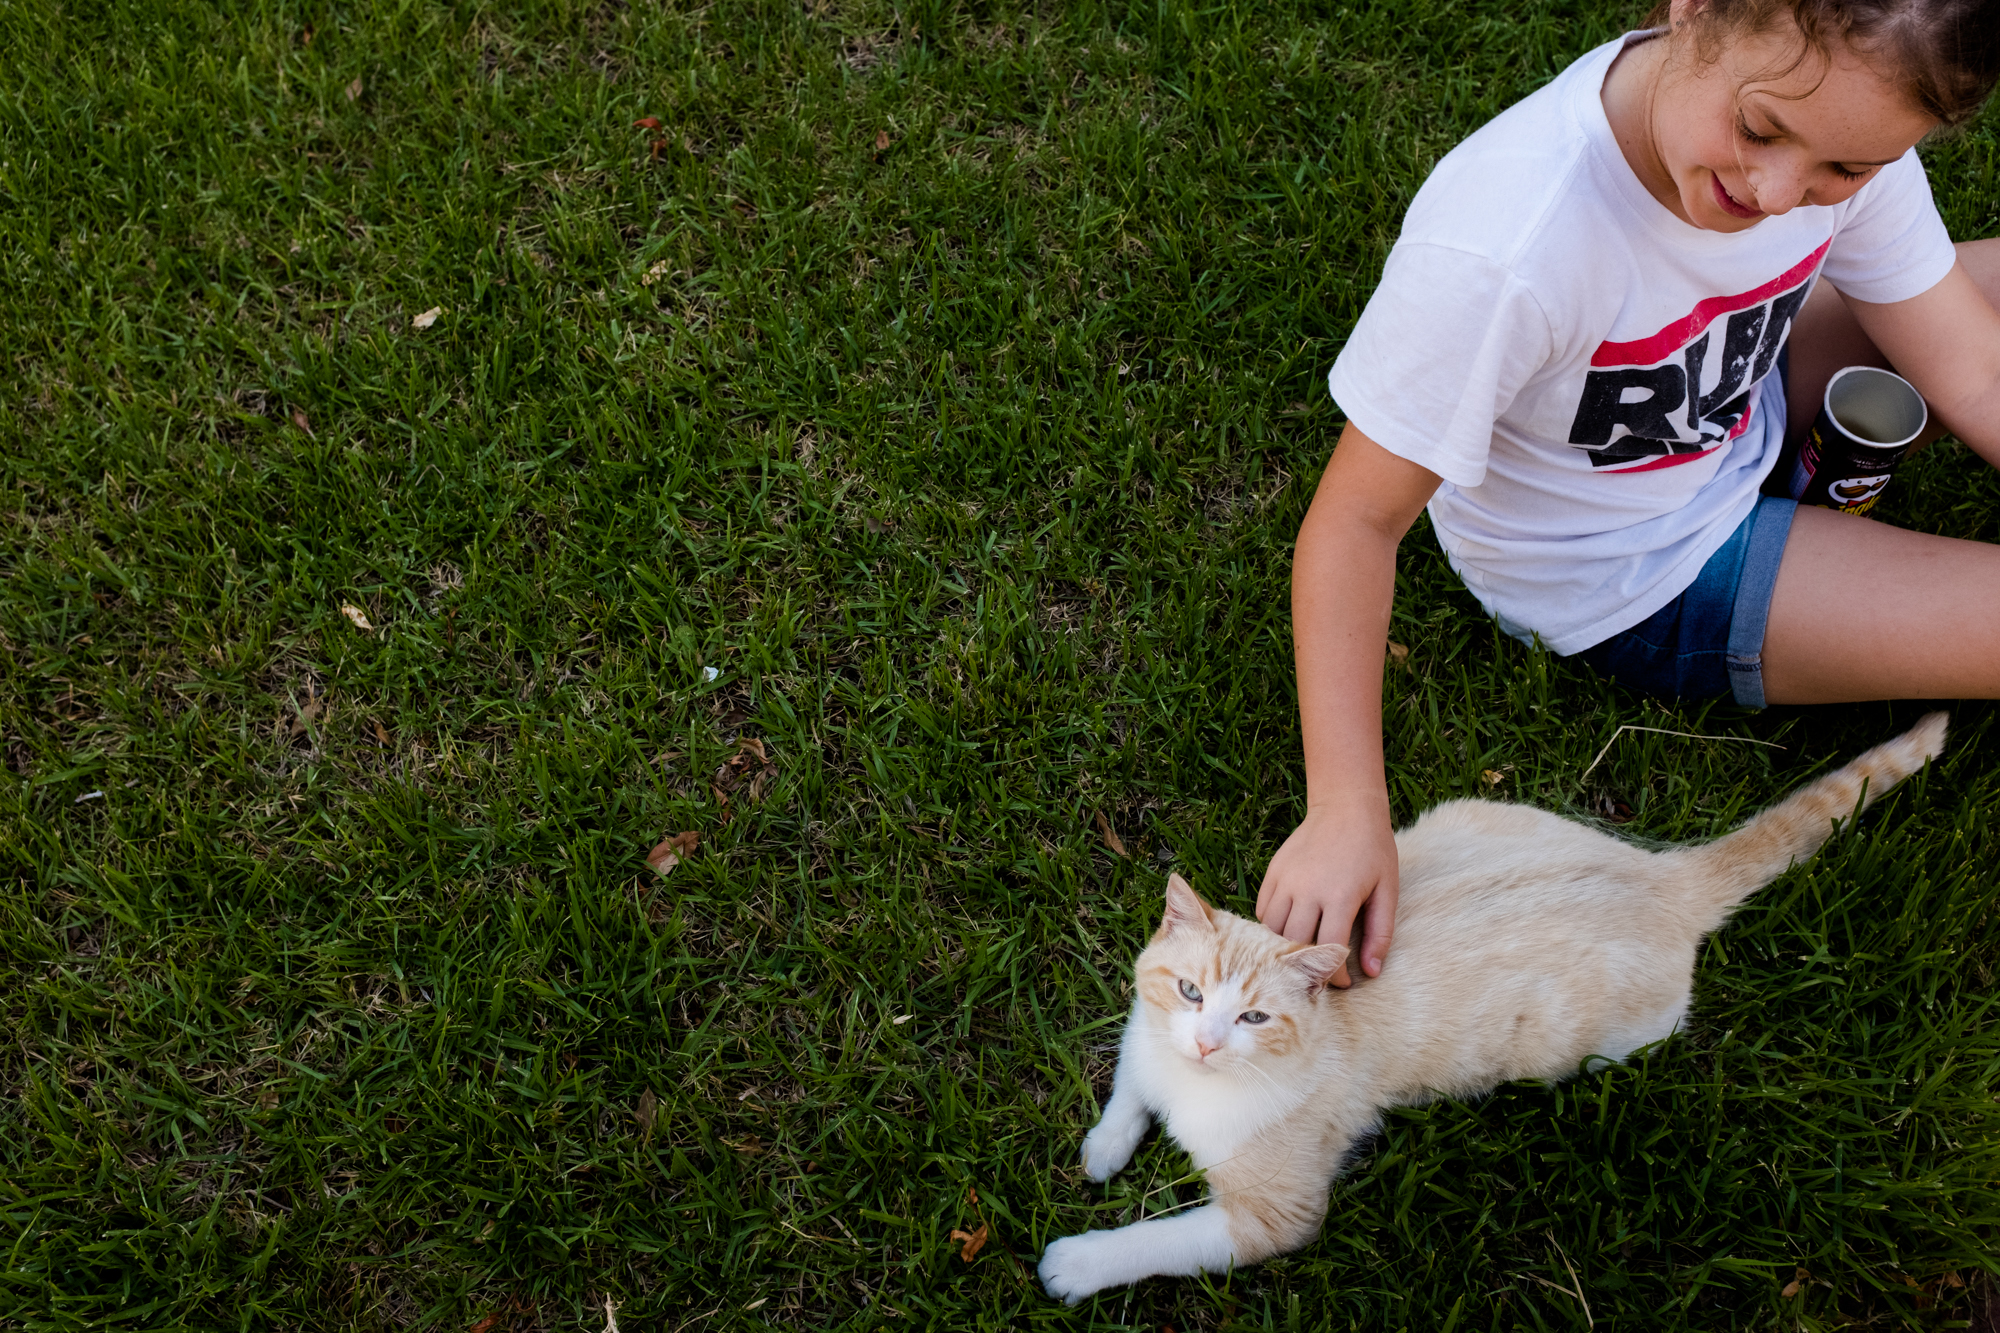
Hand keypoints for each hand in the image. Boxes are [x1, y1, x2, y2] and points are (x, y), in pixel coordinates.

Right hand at [1255, 804, 1397, 986]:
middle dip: (1304, 968)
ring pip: (1272, 930)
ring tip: (1296, 959)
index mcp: (1340, 896)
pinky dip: (1270, 928)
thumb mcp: (1387, 891)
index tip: (1342, 983)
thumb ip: (1380, 933)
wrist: (1345, 808)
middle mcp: (1308, 889)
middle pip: (1295, 944)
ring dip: (1283, 950)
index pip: (1330, 951)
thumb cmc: (1373, 850)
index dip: (1335, 975)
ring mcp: (1287, 880)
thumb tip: (1372, 971)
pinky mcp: (1273, 872)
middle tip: (1315, 977)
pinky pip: (1263, 911)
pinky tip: (1285, 933)